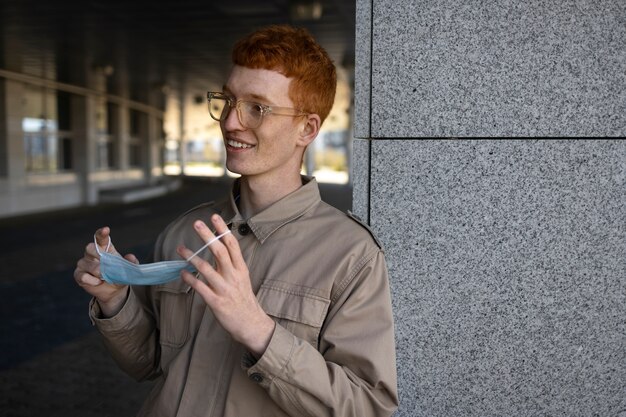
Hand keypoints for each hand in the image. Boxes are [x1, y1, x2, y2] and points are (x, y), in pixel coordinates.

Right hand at [73, 226, 131, 316]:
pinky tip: (98, 282)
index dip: (102, 233)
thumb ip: (131, 263)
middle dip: (97, 254)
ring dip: (97, 271)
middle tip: (105, 263)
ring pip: (86, 263)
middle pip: (89, 248)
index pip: (100, 237)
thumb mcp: (128, 269)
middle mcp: (92, 254)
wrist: (113, 290)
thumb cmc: (119, 274)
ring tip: (105, 276)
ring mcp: (84, 264)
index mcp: (104, 248)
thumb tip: (130, 256)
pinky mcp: (79, 275)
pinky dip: (91, 280)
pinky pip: (82, 276)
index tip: (106, 229)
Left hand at [177, 214, 274, 356]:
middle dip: (208, 236)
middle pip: (220, 251)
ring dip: (192, 257)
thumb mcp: (242, 279)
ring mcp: (225, 289)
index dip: (223, 230)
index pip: (232, 245)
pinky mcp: (217, 302)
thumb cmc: (244, 300)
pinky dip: (190, 279)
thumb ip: (230, 265)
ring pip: (207, 269)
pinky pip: (201, 288)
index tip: (215, 217)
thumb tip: (217, 249)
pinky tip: (182, 272)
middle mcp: (233, 276)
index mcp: (241, 269)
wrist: (251, 324)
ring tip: (180, 249)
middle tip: (196, 223)